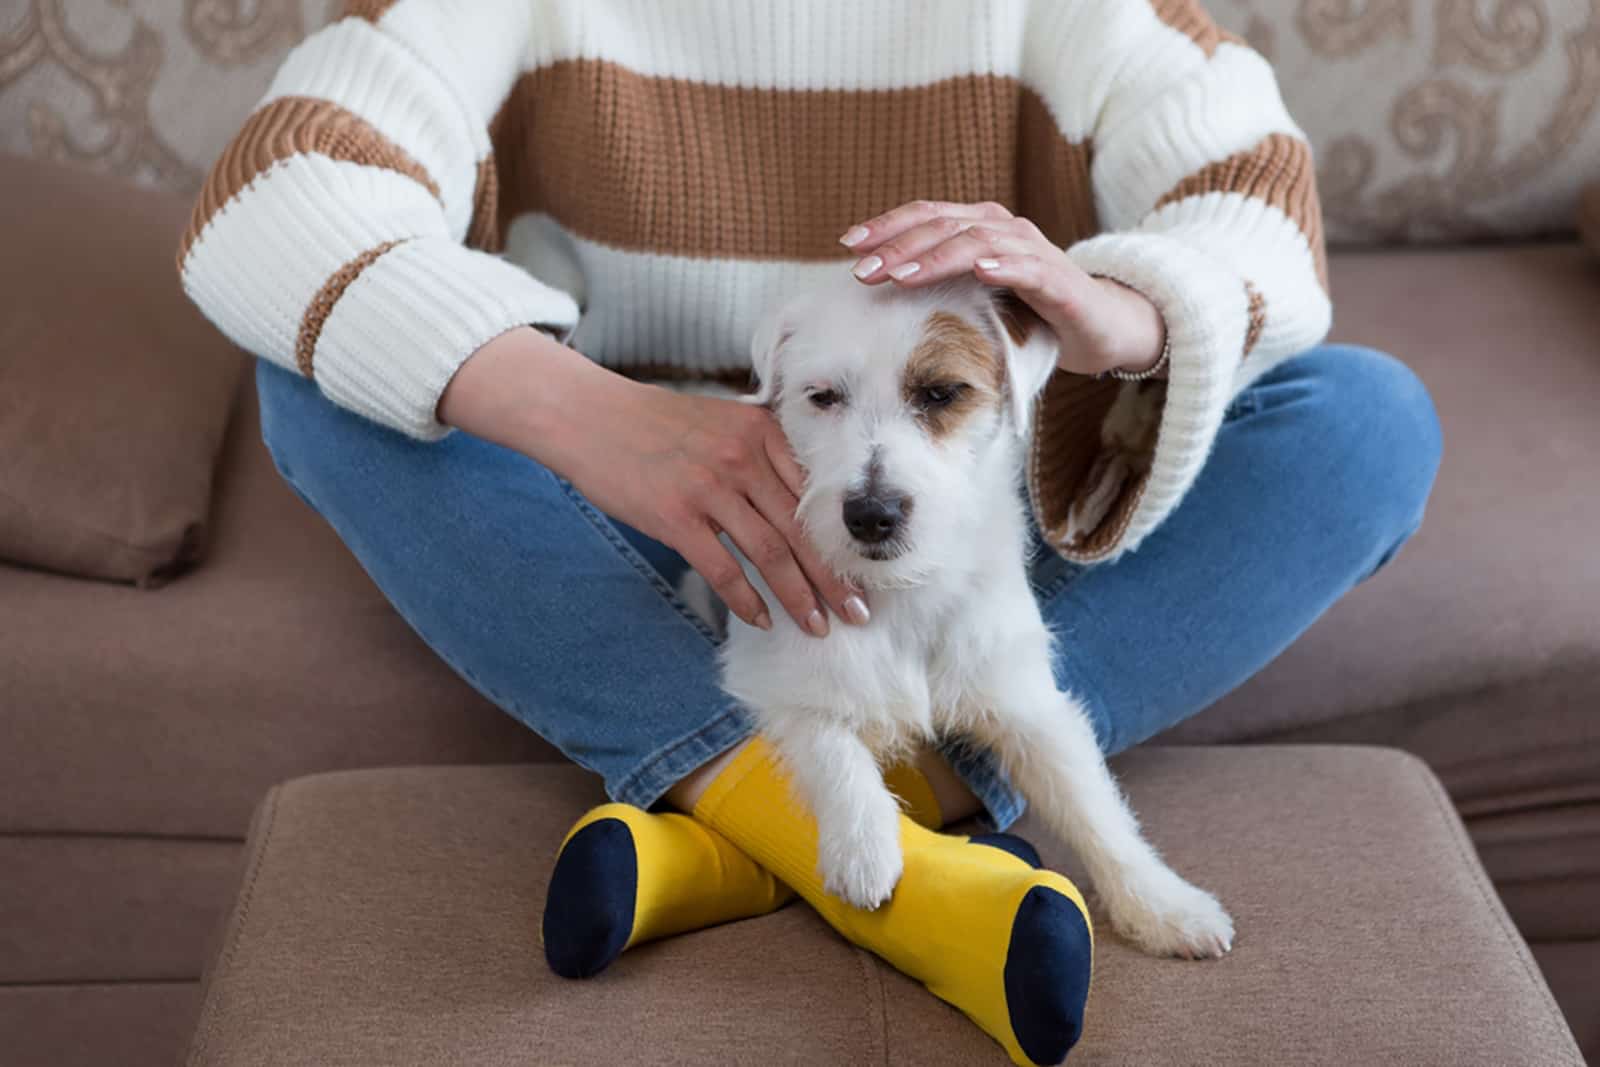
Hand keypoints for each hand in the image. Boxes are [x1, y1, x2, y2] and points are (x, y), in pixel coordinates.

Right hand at [439, 328, 866, 635]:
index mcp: (761, 432)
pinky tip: (761, 618)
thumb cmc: (656, 423)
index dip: (841, 541)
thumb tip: (800, 504)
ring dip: (798, 597)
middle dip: (834, 578)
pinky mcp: (676, 516)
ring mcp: (709, 487)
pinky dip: (745, 598)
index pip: (814, 496)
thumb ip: (762, 452)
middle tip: (859, 614)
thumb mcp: (722, 421)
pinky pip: (722, 567)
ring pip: (770, 553)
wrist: (589, 416)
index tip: (865, 572)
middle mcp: (743, 458)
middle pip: (801, 530)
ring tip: (818, 627)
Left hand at [840, 201, 1166, 376]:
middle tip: (862, 270)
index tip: (848, 244)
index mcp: (981, 227)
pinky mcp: (1059, 281)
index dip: (887, 225)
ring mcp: (1033, 252)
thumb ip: (939, 285)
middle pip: (944, 226)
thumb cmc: (1029, 312)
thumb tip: (878, 292)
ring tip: (903, 274)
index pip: (927, 216)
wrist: (1099, 327)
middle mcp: (1005, 229)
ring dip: (937, 257)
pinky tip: (978, 271)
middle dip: (899, 246)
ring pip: (979, 242)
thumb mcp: (975, 296)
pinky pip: (1028, 268)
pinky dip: (1002, 266)